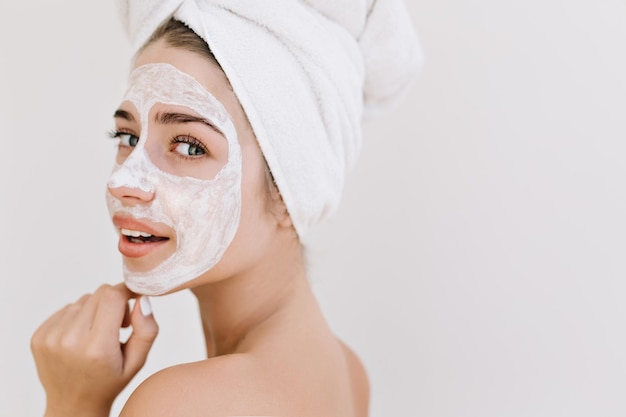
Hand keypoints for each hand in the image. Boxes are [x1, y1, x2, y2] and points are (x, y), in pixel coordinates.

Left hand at [31, 283, 158, 416]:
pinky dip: (77, 317)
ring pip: (82, 300)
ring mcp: (50, 338)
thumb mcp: (137, 362)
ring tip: (98, 333)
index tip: (134, 298)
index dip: (127, 291)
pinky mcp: (38, 336)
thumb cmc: (108, 382)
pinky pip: (66, 309)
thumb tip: (142, 300)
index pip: (112, 296)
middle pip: (98, 294)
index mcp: (97, 348)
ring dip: (94, 310)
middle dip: (114, 302)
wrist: (73, 406)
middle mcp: (70, 340)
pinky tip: (81, 337)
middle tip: (119, 324)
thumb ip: (146, 330)